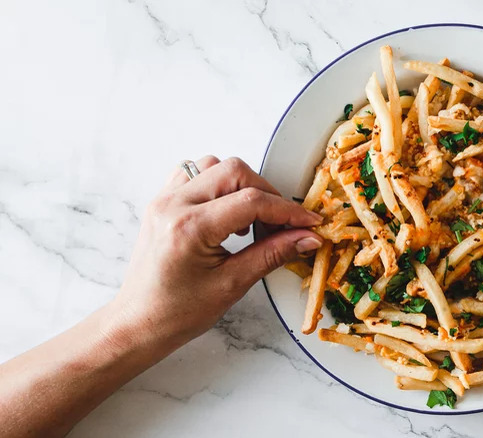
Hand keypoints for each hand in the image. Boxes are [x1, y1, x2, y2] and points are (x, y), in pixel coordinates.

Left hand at [115, 156, 322, 343]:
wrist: (138, 322)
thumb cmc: (178, 312)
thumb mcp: (233, 284)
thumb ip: (273, 254)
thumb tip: (306, 238)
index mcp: (190, 228)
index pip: (251, 202)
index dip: (287, 210)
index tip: (309, 222)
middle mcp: (174, 205)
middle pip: (234, 171)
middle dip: (266, 193)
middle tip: (282, 223)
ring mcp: (164, 200)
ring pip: (213, 166)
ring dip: (241, 185)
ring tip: (250, 219)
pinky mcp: (162, 202)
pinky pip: (193, 173)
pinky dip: (217, 185)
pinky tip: (226, 211)